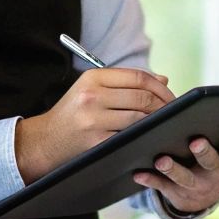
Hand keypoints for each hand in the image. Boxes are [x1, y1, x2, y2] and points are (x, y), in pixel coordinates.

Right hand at [15, 68, 174, 183]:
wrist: (44, 140)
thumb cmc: (73, 113)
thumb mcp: (93, 90)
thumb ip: (126, 83)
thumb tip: (163, 80)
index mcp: (93, 78)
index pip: (138, 77)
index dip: (161, 87)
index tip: (172, 97)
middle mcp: (92, 96)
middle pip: (142, 98)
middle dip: (164, 106)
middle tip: (174, 114)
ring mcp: (94, 120)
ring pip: (140, 118)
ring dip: (157, 122)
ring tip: (164, 125)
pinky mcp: (96, 141)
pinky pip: (130, 137)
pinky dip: (144, 137)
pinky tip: (150, 138)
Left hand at [134, 121, 218, 214]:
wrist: (204, 198)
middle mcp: (217, 177)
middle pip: (212, 164)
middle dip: (205, 153)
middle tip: (196, 141)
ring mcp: (195, 186)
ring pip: (184, 178)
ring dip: (173, 169)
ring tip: (161, 158)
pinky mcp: (175, 193)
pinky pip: (161, 186)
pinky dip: (149, 180)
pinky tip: (137, 171)